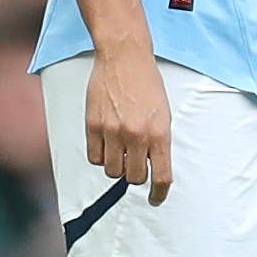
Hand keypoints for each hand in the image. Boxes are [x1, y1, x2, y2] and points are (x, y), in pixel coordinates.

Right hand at [87, 41, 172, 202]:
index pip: (162, 176)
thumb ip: (158, 141)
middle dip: (135, 174)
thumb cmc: (147, 84)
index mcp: (160, 133)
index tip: (156, 199)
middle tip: (134, 162)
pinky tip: (105, 143)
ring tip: (119, 149)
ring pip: (112, 170)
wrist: (125, 57)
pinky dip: (100, 156)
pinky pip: (94, 157)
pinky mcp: (93, 126)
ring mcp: (113, 131)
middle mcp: (137, 135)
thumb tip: (151, 168)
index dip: (159, 194)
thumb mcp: (163, 114)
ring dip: (116, 166)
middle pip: (134, 178)